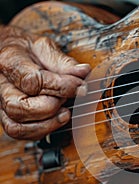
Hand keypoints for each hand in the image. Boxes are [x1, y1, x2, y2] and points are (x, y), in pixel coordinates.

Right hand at [0, 25, 90, 139]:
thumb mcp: (46, 48)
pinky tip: (58, 120)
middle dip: (50, 106)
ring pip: (17, 126)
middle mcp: (1, 85)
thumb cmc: (29, 52)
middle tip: (67, 99)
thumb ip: (64, 62)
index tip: (81, 87)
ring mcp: (3, 103)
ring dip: (47, 123)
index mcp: (9, 62)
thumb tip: (83, 72)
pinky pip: (20, 132)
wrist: (14, 54)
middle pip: (19, 107)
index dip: (61, 86)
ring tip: (66, 112)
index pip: (32, 80)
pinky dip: (42, 130)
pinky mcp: (9, 117)